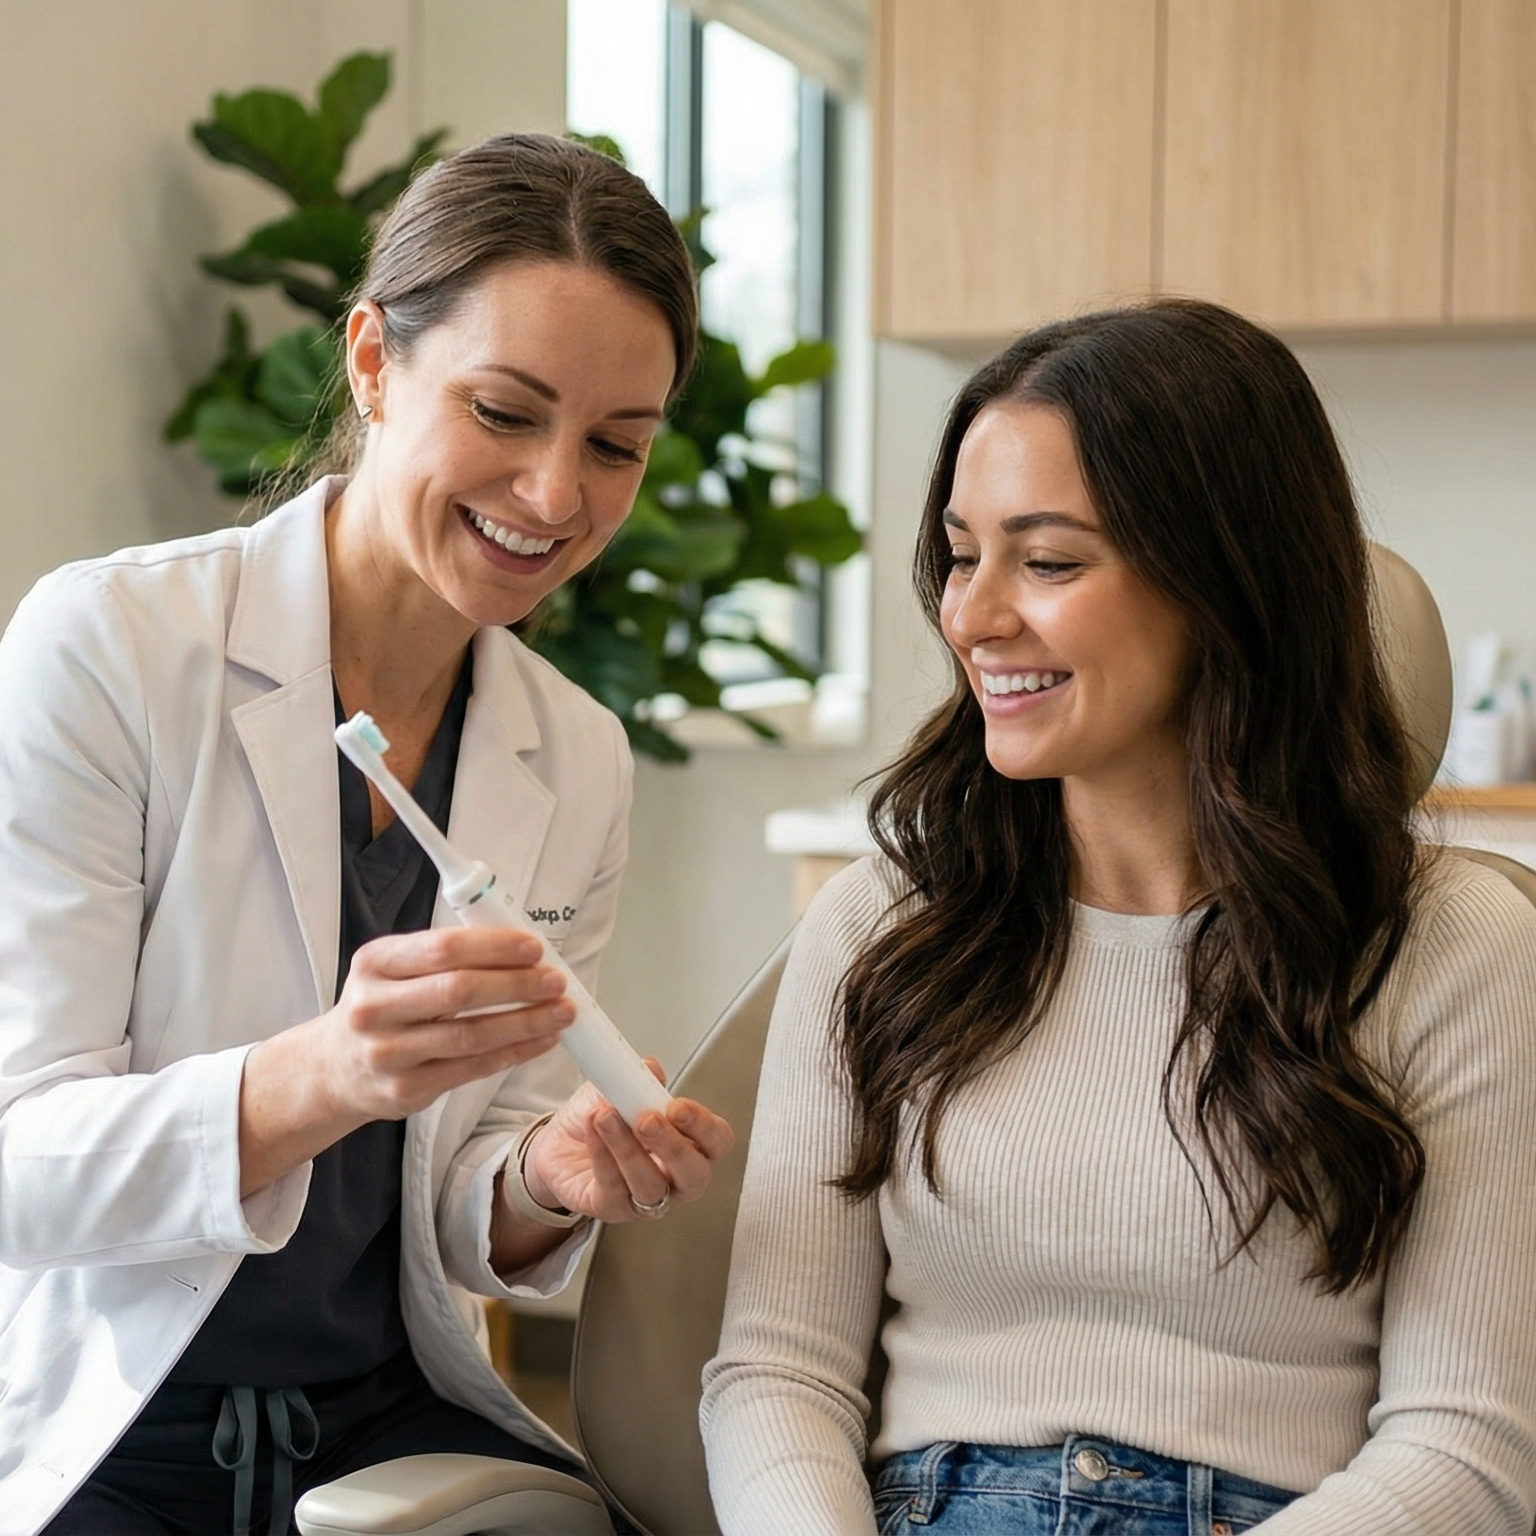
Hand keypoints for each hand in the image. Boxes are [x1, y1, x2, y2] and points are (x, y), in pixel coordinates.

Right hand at [305, 926, 574, 1120]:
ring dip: (525, 1022)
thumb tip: (520, 949)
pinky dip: (514, 1052)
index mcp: (375, 963)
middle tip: (555, 981)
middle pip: (459, 991)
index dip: (495, 947)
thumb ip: (445, 956)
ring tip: (561, 1012)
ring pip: (471, 1035)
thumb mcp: (393, 968)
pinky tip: (541, 1040)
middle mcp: (375, 1008)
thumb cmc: (382, 1007)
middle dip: (517, 984)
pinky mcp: (406, 1091)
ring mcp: (388, 1054)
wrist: (334, 1068)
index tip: (534, 948)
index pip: (443, 948)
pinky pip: (472, 1069)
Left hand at [522, 1060, 734, 1222]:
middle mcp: (675, 1176)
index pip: (717, 1141)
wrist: (560, 1141)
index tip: (677, 1107)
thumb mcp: (621, 1087)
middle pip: (695, 1175)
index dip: (703, 1127)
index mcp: (690, 1142)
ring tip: (607, 1117)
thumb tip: (650, 1069)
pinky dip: (602, 1156)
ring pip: (651, 1186)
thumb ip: (638, 1078)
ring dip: (629, 1150)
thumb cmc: (602, 1117)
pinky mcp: (612, 1208)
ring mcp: (645, 1197)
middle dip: (673, 1147)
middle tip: (647, 1120)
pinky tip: (593, 1130)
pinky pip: (613, 1189)